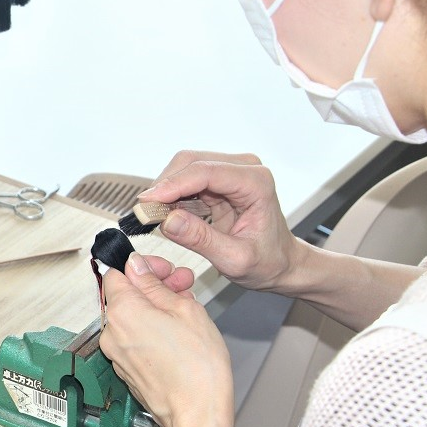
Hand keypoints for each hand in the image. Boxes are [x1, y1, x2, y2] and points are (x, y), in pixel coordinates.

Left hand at [100, 251, 234, 426]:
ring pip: (132, 316)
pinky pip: (135, 338)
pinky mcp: (127, 369)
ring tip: (186, 308)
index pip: (117, 273)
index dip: (143, 267)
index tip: (164, 269)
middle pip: (126, 295)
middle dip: (153, 285)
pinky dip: (152, 328)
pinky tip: (178, 330)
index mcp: (122, 312)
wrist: (198, 417)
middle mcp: (112, 333)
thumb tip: (137, 266)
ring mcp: (118, 354)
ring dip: (156, 306)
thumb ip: (154, 284)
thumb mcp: (183, 309)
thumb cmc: (197, 369)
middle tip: (182, 286)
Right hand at [138, 151, 301, 291]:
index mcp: (256, 183)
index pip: (206, 172)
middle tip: (145, 213)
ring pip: (184, 169)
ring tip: (154, 217)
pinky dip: (171, 196)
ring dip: (165, 191)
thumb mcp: (235, 259)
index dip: (173, 185)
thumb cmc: (268, 262)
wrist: (281, 263)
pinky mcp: (218, 181)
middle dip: (164, 186)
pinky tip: (166, 215)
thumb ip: (201, 240)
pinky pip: (186, 181)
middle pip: (191, 163)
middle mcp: (244, 169)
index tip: (148, 202)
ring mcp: (230, 171)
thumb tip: (168, 221)